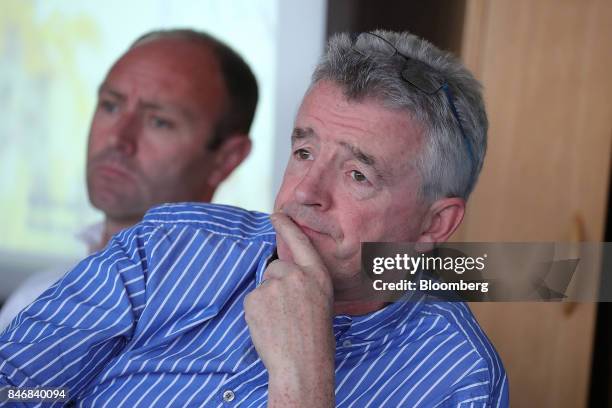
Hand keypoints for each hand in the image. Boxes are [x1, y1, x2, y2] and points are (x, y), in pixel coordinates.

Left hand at [243, 212, 334, 406]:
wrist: (301, 364)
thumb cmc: (315, 340)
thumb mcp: (321, 302)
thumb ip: (305, 283)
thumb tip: (284, 276)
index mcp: (317, 275)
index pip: (300, 242)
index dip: (287, 226)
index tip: (277, 214)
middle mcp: (296, 275)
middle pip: (276, 268)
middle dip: (276, 285)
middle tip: (286, 312)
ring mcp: (274, 285)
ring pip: (264, 286)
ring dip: (266, 301)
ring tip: (280, 323)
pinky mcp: (256, 298)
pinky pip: (253, 300)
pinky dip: (256, 312)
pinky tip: (269, 327)